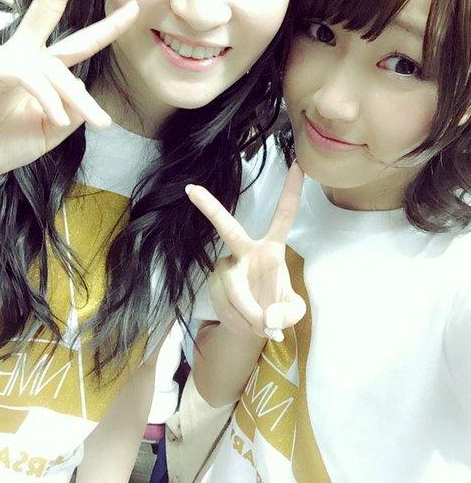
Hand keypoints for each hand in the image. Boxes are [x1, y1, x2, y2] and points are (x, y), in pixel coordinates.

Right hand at [0, 0, 138, 186]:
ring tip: (97, 120)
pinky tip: (56, 116)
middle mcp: (19, 54)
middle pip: (47, 5)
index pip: (75, 41)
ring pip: (54, 62)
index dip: (104, 25)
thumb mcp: (49, 131)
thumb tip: (87, 94)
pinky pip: (30, 74)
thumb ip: (72, 110)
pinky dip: (48, 96)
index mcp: (36, 67)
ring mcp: (0, 56)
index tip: (131, 8)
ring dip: (78, 94)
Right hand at [186, 162, 304, 339]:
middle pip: (228, 228)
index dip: (292, 191)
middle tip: (192, 189)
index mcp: (271, 249)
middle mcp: (245, 251)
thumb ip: (289, 313)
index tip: (299, 164)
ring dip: (251, 315)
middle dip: (210, 208)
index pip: (283, 216)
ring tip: (262, 327)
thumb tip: (268, 318)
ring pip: (236, 289)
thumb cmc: (275, 309)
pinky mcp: (214, 283)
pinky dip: (242, 322)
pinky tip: (245, 325)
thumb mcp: (293, 312)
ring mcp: (226, 266)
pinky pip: (229, 305)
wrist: (250, 327)